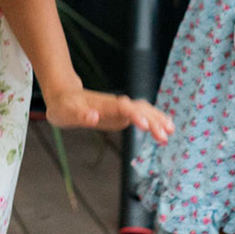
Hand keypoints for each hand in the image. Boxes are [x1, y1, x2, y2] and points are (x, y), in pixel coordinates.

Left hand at [43, 86, 174, 142]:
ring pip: (144, 110)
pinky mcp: (123, 113)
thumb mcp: (65, 113)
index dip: (135, 114)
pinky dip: (155, 120)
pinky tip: (166, 127)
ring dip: (157, 119)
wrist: (65, 97)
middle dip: (152, 120)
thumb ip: (79, 115)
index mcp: (104, 104)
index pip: (123, 107)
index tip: (145, 125)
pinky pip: (143, 114)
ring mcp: (121, 108)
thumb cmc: (64, 107)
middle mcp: (116, 104)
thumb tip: (92, 117)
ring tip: (170, 132)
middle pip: (138, 108)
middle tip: (164, 136)